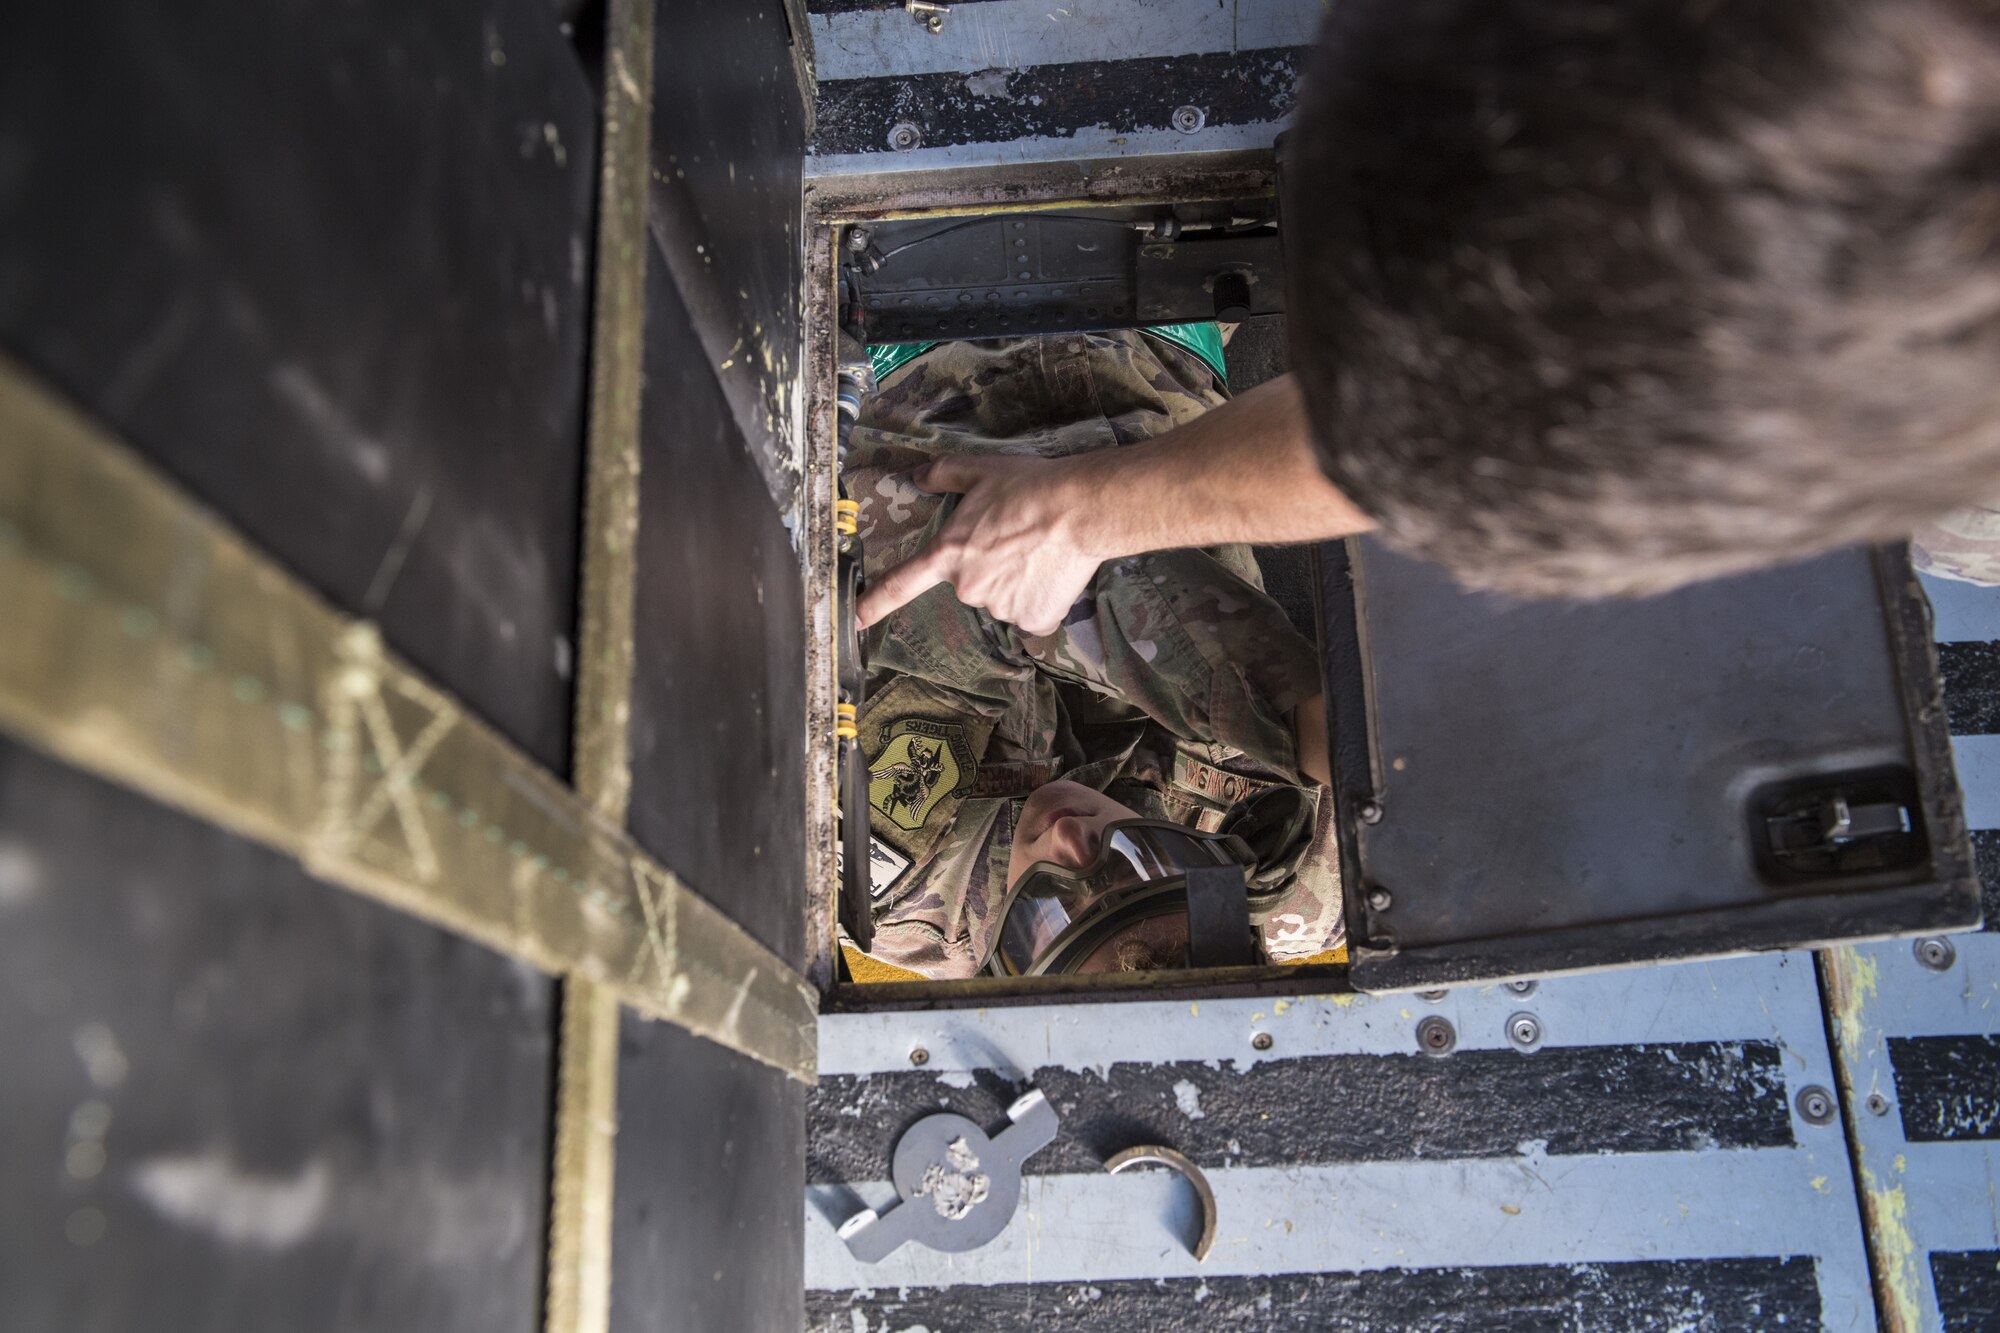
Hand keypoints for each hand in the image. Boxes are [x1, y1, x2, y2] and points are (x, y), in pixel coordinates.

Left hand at [856, 452, 1103, 636]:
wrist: (1079, 509)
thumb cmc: (1028, 487)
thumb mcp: (979, 469)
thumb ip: (943, 474)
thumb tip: (918, 475)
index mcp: (948, 554)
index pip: (901, 584)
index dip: (874, 604)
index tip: (855, 621)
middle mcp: (968, 587)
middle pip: (973, 584)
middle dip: (990, 567)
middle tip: (1017, 540)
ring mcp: (1001, 607)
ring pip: (1005, 599)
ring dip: (1018, 583)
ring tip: (1040, 553)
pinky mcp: (1033, 619)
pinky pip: (1032, 615)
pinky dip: (1041, 599)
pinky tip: (1053, 574)